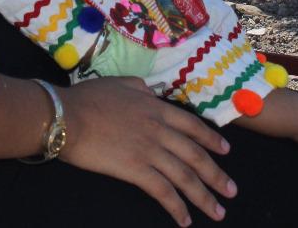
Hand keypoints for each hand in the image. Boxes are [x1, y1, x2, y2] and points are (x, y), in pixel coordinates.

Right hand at [59, 77, 235, 225]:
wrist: (67, 116)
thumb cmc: (88, 98)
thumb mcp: (121, 83)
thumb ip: (141, 88)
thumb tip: (152, 92)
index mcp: (156, 108)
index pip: (192, 126)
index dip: (211, 140)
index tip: (226, 152)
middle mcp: (160, 130)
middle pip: (195, 155)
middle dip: (216, 175)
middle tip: (231, 191)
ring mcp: (150, 151)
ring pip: (185, 176)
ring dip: (204, 196)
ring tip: (217, 211)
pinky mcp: (136, 170)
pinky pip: (163, 192)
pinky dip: (177, 208)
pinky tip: (185, 220)